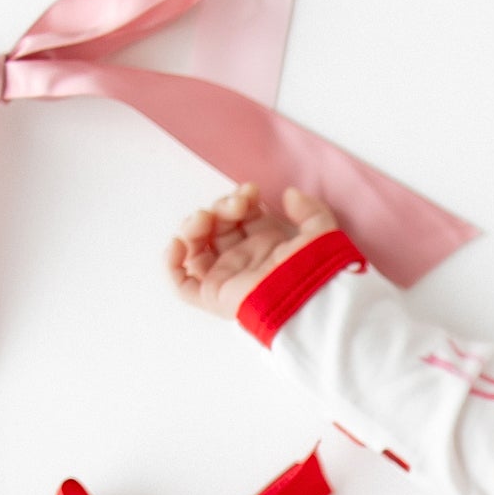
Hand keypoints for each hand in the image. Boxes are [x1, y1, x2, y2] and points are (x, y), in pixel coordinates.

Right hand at [167, 184, 338, 318]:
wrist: (310, 303)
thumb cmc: (318, 271)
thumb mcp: (321, 233)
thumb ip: (310, 210)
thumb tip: (290, 194)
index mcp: (267, 245)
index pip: (241, 215)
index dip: (240, 198)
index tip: (251, 191)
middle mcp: (244, 259)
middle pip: (216, 225)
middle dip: (221, 207)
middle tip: (237, 205)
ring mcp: (227, 277)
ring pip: (195, 248)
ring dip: (193, 226)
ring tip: (205, 218)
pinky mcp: (214, 296)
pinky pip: (182, 283)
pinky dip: (172, 262)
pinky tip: (180, 243)